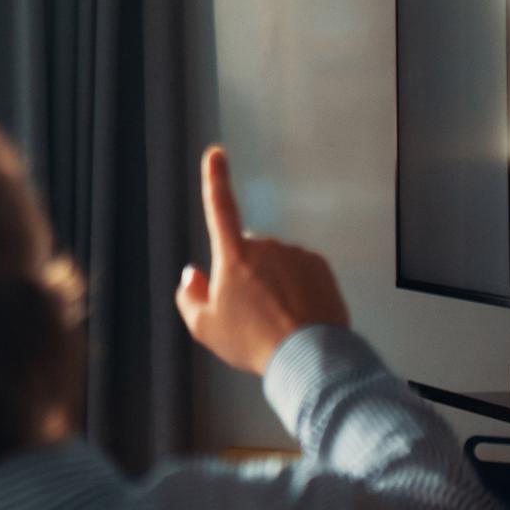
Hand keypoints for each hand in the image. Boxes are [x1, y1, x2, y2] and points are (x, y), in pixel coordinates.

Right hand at [174, 146, 350, 376]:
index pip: (220, 207)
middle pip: (246, 250)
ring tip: (275, 319)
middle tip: (248, 311)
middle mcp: (266, 246)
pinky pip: (299, 270)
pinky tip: (295, 314)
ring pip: (275, 262)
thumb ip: (190, 297)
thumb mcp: (205, 327)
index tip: (216, 153)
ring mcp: (296, 254)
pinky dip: (295, 287)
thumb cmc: (252, 342)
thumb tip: (192, 275)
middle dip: (244, 270)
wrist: (308, 356)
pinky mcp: (319, 266)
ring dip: (272, 281)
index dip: (215, 178)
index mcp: (233, 255)